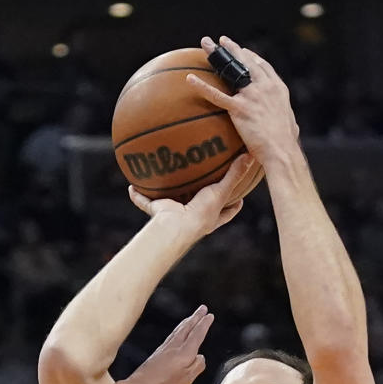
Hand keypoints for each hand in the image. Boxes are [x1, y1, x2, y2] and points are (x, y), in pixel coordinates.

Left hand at [122, 306, 213, 383]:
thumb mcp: (186, 380)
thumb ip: (196, 367)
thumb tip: (200, 358)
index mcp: (184, 353)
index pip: (197, 334)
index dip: (204, 324)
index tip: (209, 316)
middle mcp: (174, 348)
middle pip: (186, 328)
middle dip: (195, 317)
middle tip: (202, 308)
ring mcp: (163, 350)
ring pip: (177, 331)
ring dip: (186, 323)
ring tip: (191, 317)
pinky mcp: (156, 355)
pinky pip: (170, 337)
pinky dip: (176, 331)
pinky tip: (175, 334)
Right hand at [128, 152, 261, 232]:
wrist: (175, 227)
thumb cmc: (201, 213)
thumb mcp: (221, 192)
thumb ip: (235, 175)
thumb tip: (250, 156)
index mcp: (210, 216)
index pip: (227, 211)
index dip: (234, 206)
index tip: (242, 198)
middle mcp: (192, 216)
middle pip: (199, 206)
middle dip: (199, 197)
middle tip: (204, 182)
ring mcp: (174, 215)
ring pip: (171, 203)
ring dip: (166, 194)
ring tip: (164, 178)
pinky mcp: (158, 213)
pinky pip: (145, 202)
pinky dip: (138, 196)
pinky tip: (132, 185)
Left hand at [185, 35, 299, 168]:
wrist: (282, 150)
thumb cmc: (286, 144)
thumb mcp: (291, 126)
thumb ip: (287, 121)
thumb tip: (292, 129)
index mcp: (277, 88)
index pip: (263, 67)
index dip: (252, 58)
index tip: (244, 51)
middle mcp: (264, 86)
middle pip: (246, 61)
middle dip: (234, 48)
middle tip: (222, 40)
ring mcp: (251, 95)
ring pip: (230, 71)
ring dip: (217, 56)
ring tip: (206, 45)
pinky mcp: (239, 108)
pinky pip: (216, 95)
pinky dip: (201, 86)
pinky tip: (189, 79)